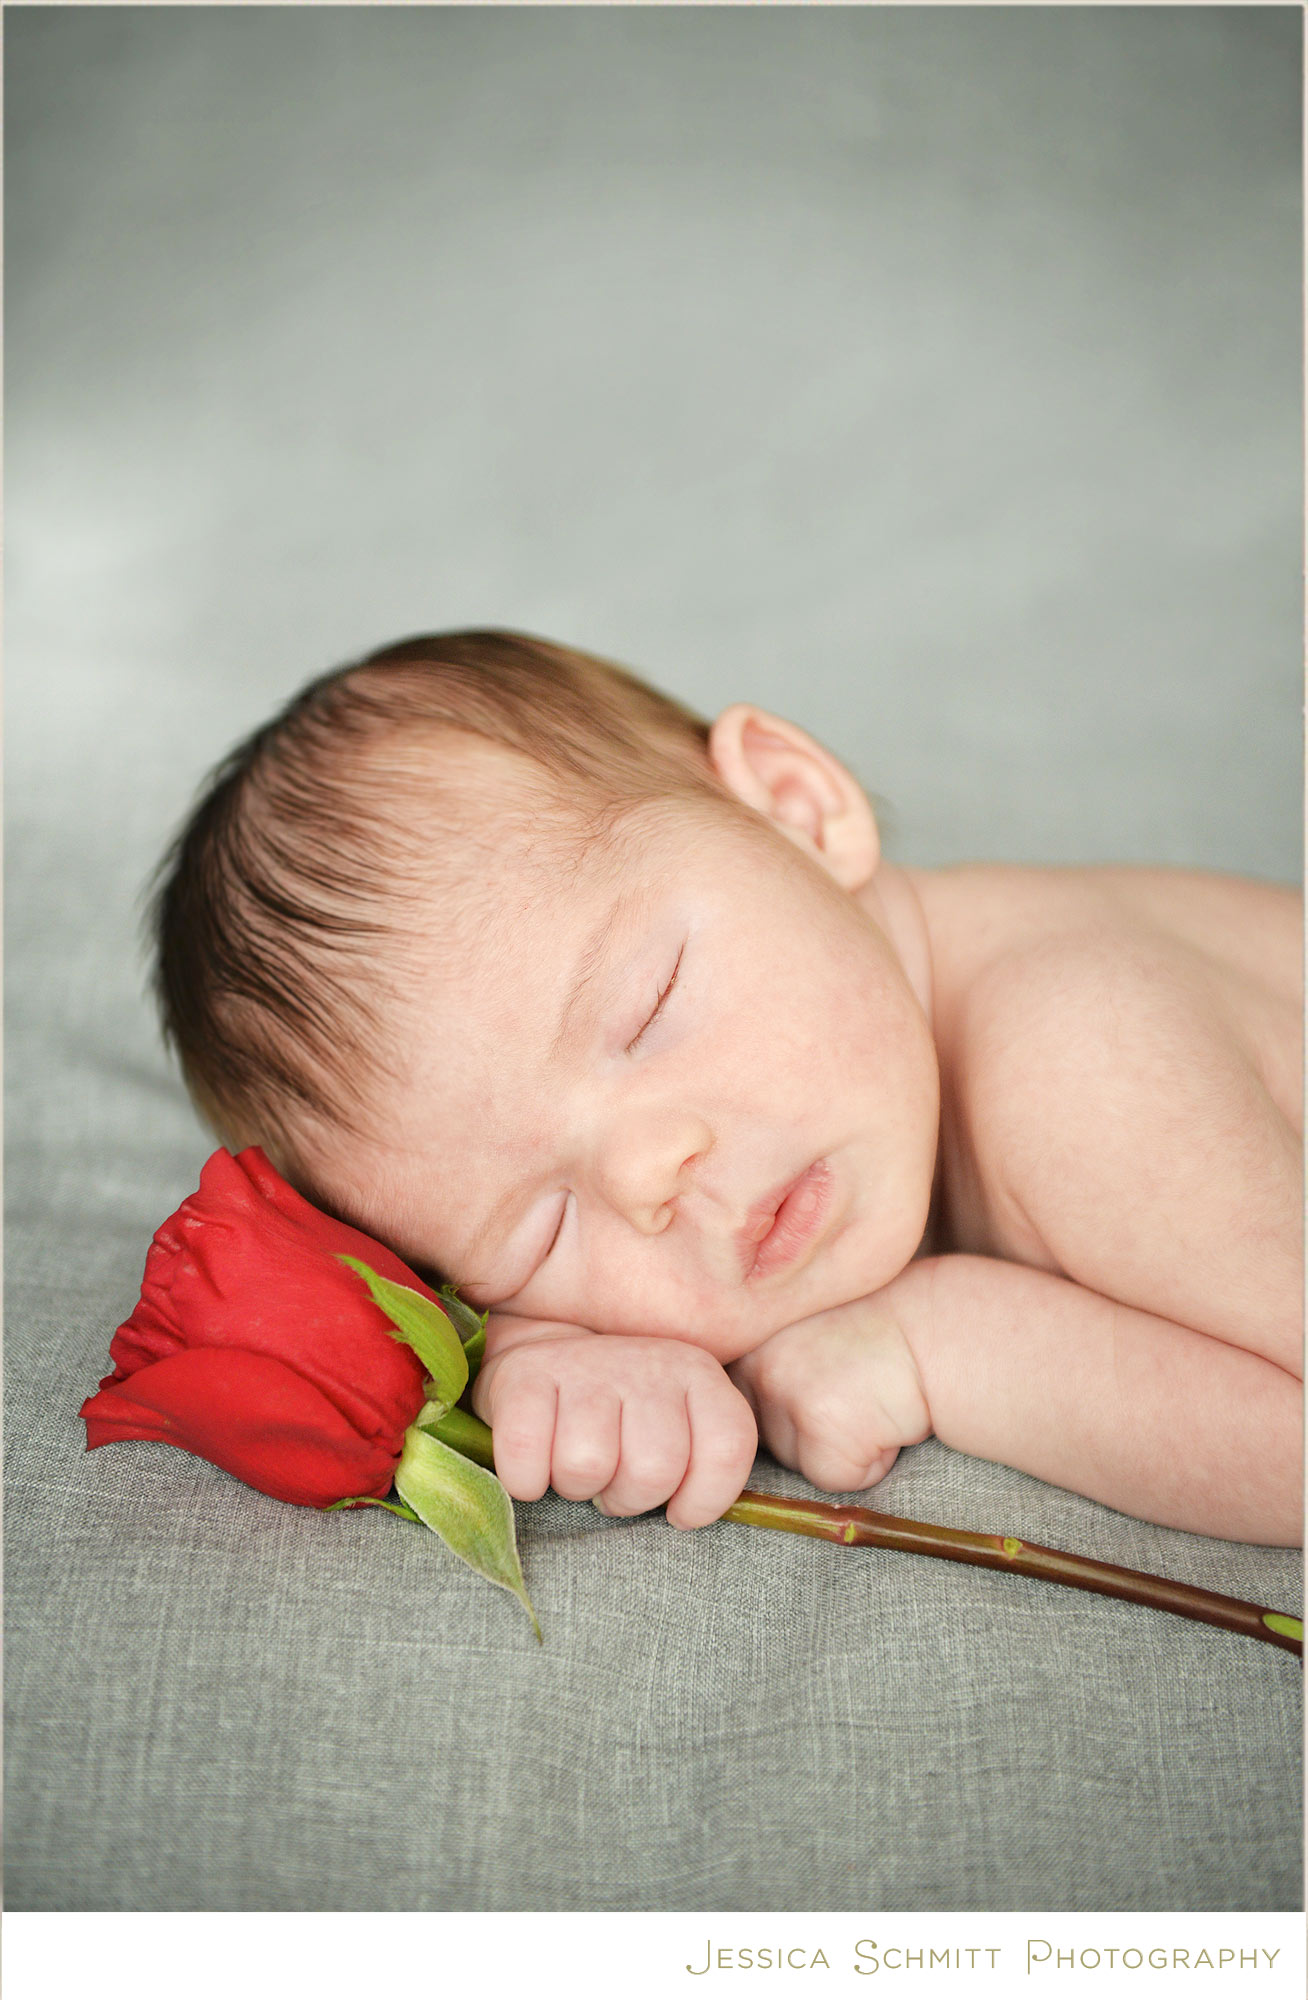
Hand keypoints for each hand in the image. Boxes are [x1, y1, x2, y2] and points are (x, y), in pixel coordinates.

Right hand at [471, 1316, 757, 1528]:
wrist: (546, 1362)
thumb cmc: (623, 1418)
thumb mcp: (680, 1428)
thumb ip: (707, 1464)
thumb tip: (693, 1520)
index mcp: (699, 1376)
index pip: (728, 1448)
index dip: (702, 1500)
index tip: (676, 1512)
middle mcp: (649, 1361)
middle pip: (653, 1470)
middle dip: (629, 1498)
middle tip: (613, 1484)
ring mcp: (587, 1363)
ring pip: (587, 1466)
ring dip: (575, 1487)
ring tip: (576, 1467)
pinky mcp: (526, 1375)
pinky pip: (527, 1462)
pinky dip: (526, 1482)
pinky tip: (533, 1465)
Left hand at [728, 1295, 930, 1492]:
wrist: (936, 1328)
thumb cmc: (881, 1331)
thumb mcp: (805, 1329)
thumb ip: (769, 1360)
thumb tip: (742, 1420)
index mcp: (746, 1337)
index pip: (738, 1407)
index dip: (789, 1403)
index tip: (824, 1383)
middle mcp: (755, 1362)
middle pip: (764, 1439)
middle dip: (809, 1430)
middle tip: (853, 1389)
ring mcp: (783, 1393)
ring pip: (795, 1461)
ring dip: (836, 1446)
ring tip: (870, 1399)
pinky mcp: (819, 1428)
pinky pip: (833, 1478)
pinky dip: (866, 1464)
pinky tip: (885, 1419)